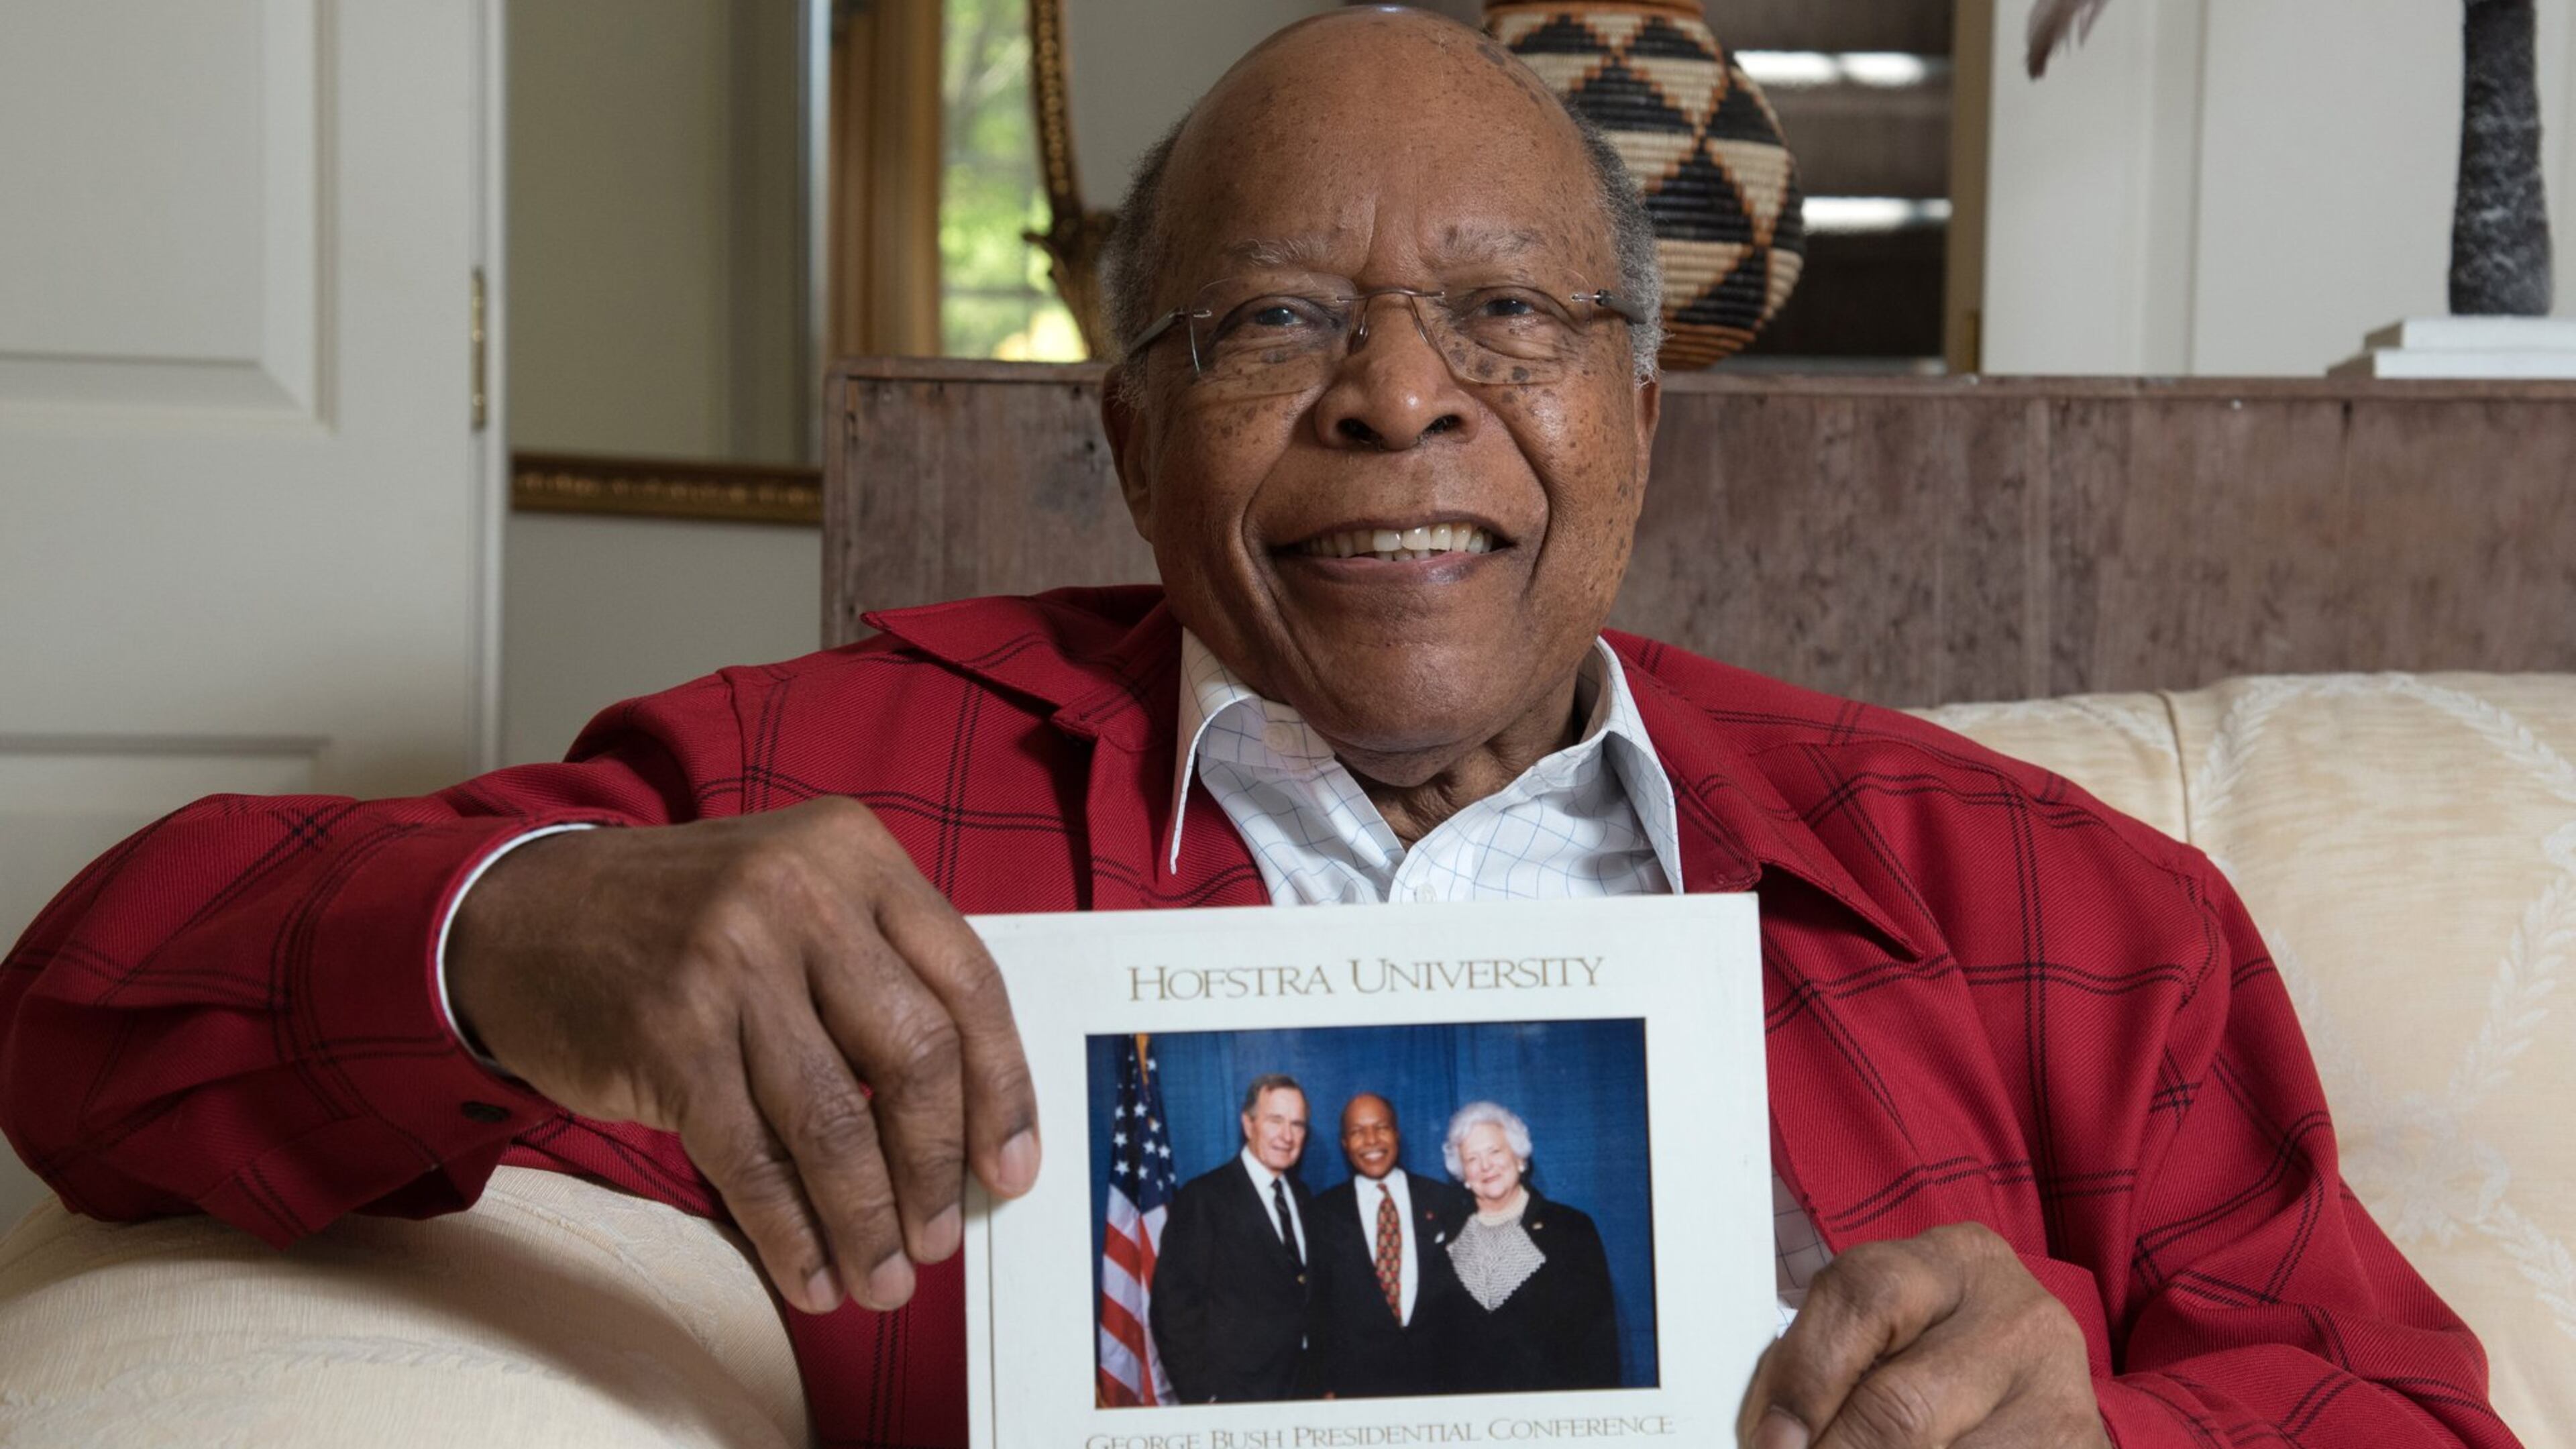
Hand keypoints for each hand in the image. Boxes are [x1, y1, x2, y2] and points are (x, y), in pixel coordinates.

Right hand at [447, 797, 1038, 1316]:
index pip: (969, 982)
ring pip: (835, 1120)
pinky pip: (751, 1158)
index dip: (1003, 1088)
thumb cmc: (687, 920)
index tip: (1010, 1167)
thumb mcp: (801, 895)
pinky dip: (790, 1230)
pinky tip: (812, 1272)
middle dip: (935, 1166)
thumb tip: (963, 1121)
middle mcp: (801, 897)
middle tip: (938, 1236)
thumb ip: (881, 971)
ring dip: (867, 1219)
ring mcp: (731, 963)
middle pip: (915, 1054)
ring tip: (884, 1276)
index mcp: (855, 853)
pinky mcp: (669, 1036)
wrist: (525, 913)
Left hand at [1736, 1223, 2105, 1447]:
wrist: (2035, 1389)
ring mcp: (2057, 1393)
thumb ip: (1830, 1356)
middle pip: (1898, 1405)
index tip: (1770, 1438)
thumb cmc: (1937, 1354)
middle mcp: (2018, 1318)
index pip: (1863, 1298)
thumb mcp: (1892, 1330)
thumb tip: (1770, 1428)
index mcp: (1955, 1260)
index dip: (1804, 1379)